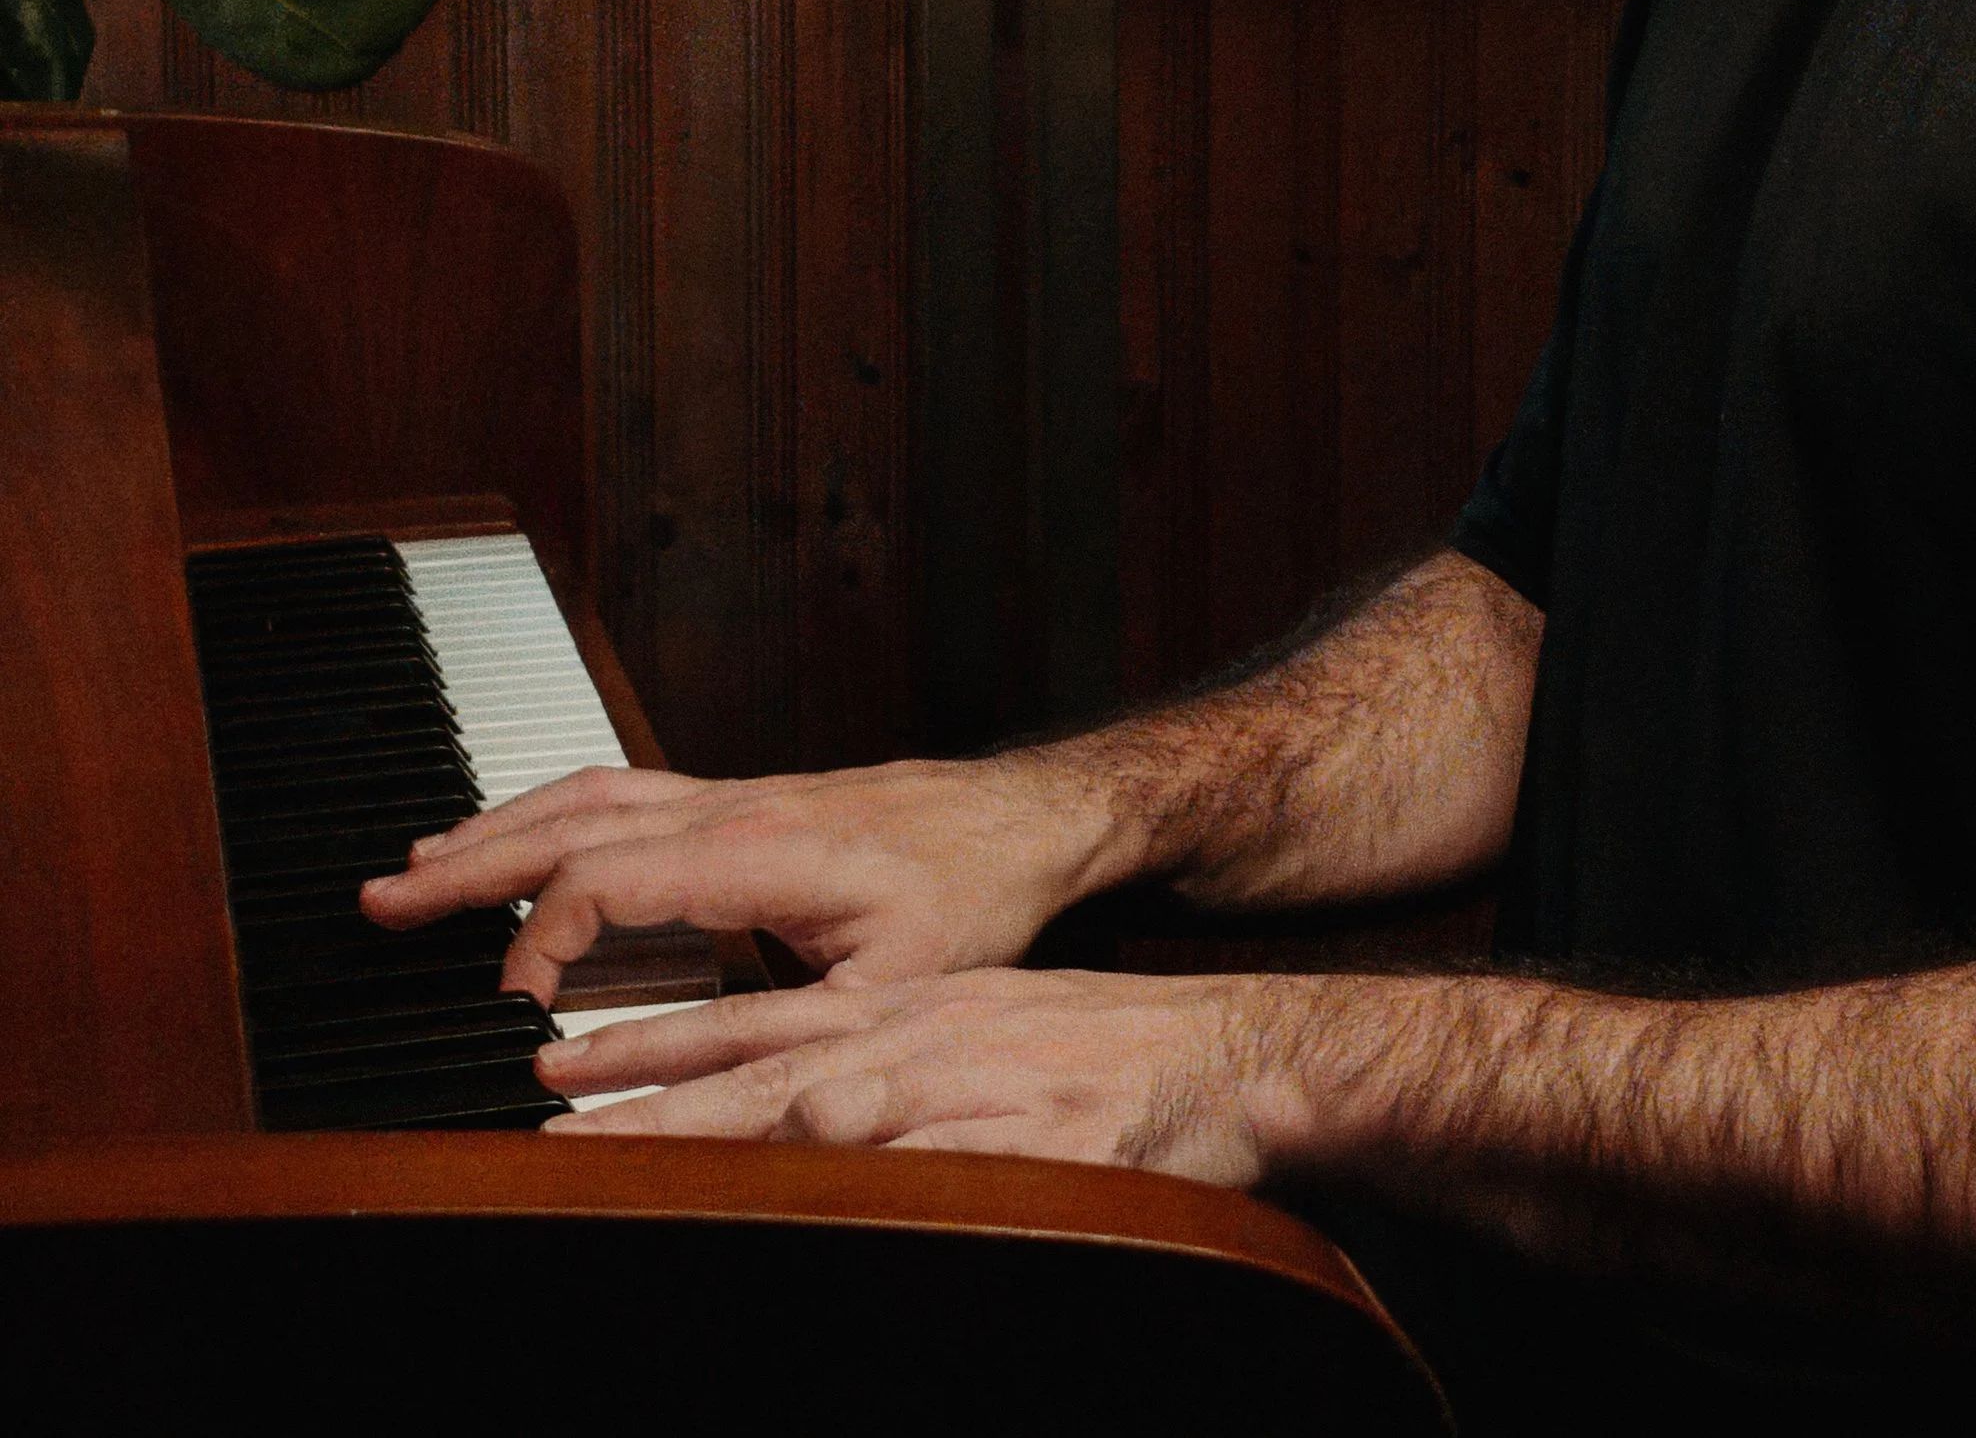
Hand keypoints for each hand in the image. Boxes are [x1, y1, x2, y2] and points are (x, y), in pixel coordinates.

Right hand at [358, 754, 1119, 1005]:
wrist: (1024, 817)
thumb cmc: (973, 894)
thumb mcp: (900, 985)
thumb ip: (810, 1040)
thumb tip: (737, 1101)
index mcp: (757, 850)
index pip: (604, 879)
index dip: (536, 944)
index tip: (506, 1013)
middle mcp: (732, 806)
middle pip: (573, 819)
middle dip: (472, 862)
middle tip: (382, 898)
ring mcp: (734, 793)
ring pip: (591, 792)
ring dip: (501, 826)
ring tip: (420, 867)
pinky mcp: (743, 798)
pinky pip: (626, 791)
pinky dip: (556, 812)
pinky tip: (521, 839)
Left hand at [535, 966, 1311, 1182]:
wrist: (1229, 1058)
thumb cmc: (1101, 1065)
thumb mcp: (979, 1044)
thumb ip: (886, 1085)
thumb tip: (793, 1117)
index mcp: (902, 1019)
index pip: (750, 1026)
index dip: (649, 1046)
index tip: (553, 1067)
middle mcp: (921, 1040)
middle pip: (761, 1064)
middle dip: (647, 1090)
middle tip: (547, 1105)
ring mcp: (975, 1085)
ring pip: (832, 1101)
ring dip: (728, 1123)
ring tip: (633, 1145)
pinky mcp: (1037, 1133)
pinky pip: (939, 1151)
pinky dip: (870, 1154)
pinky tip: (821, 1156)